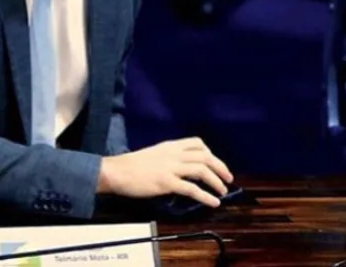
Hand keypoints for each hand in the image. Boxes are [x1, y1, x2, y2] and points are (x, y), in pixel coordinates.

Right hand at [97, 137, 232, 206]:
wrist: (116, 171)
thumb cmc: (131, 165)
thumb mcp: (154, 154)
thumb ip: (169, 157)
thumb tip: (181, 167)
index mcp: (170, 146)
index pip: (197, 143)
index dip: (210, 152)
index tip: (214, 162)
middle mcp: (173, 154)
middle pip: (205, 156)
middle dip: (220, 167)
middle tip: (228, 178)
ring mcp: (171, 168)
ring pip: (202, 170)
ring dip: (216, 181)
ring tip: (223, 191)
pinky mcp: (166, 182)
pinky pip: (191, 189)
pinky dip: (205, 196)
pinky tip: (213, 202)